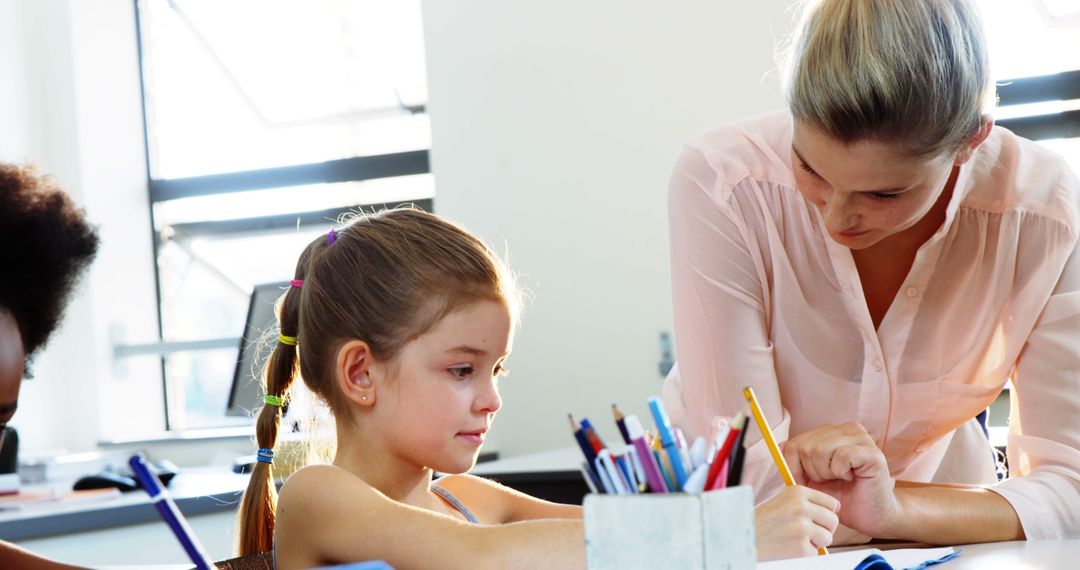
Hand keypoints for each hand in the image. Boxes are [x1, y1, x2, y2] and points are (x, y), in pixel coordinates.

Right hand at [754, 485, 838, 560]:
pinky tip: (789, 547)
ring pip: (827, 538)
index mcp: (797, 492)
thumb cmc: (760, 521)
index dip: (825, 514)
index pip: (831, 503)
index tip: (816, 518)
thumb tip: (835, 508)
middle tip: (806, 532)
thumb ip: (805, 502)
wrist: (741, 538)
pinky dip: (805, 554)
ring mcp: (802, 527)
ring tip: (795, 539)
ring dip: (815, 542)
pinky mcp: (801, 548)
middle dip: (823, 529)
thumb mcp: (782, 501)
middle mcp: (801, 507)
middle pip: (833, 521)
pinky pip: (816, 552)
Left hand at [783, 422, 898, 536]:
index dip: (794, 467)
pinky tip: (851, 477)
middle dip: (812, 472)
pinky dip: (840, 472)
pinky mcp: (871, 452)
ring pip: (821, 450)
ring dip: (826, 473)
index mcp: (831, 432)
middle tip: (831, 480)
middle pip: (806, 446)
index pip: (795, 443)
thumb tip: (779, 445)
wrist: (871, 515)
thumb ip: (796, 462)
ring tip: (841, 478)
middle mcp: (847, 429)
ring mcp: (861, 438)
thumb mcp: (811, 480)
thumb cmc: (842, 497)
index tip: (807, 481)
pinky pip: (840, 457)